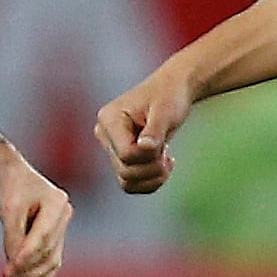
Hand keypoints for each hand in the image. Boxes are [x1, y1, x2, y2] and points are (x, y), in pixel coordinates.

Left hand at [0, 145, 73, 276]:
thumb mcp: (7, 209)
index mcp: (57, 202)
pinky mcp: (55, 233)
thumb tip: (14, 264)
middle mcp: (64, 213)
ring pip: (51, 256)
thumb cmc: (9, 186)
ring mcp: (62, 224)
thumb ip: (12, 236)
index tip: (9, 270)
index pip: (42, 236)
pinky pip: (53, 256)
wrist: (10, 172)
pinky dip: (44, 271)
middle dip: (27, 266)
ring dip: (33, 272)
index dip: (26, 256)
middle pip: (47, 249)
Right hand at [93, 66, 197, 194]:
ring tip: (166, 158)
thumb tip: (144, 147)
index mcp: (109, 119)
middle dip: (153, 166)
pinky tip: (162, 165)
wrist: (172, 91)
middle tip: (167, 151)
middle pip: (126, 171)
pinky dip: (150, 182)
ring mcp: (111, 149)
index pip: (126, 154)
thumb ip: (155, 131)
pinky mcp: (120, 159)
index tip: (163, 141)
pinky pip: (131, 185)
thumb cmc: (169, 96)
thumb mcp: (165, 111)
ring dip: (153, 176)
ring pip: (127, 182)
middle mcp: (105, 135)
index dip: (149, 155)